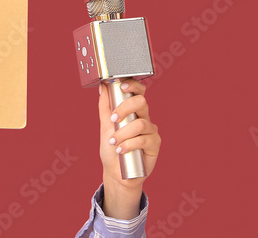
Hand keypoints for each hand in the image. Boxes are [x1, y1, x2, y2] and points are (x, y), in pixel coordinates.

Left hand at [97, 80, 159, 218]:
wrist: (116, 172)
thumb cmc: (111, 148)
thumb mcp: (105, 126)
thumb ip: (105, 106)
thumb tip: (103, 87)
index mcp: (133, 111)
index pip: (138, 92)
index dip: (133, 85)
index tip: (121, 86)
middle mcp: (144, 118)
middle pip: (141, 103)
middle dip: (125, 108)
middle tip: (113, 119)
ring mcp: (151, 131)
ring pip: (141, 123)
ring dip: (124, 132)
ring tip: (114, 142)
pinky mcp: (155, 144)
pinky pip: (144, 139)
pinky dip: (129, 144)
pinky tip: (121, 150)